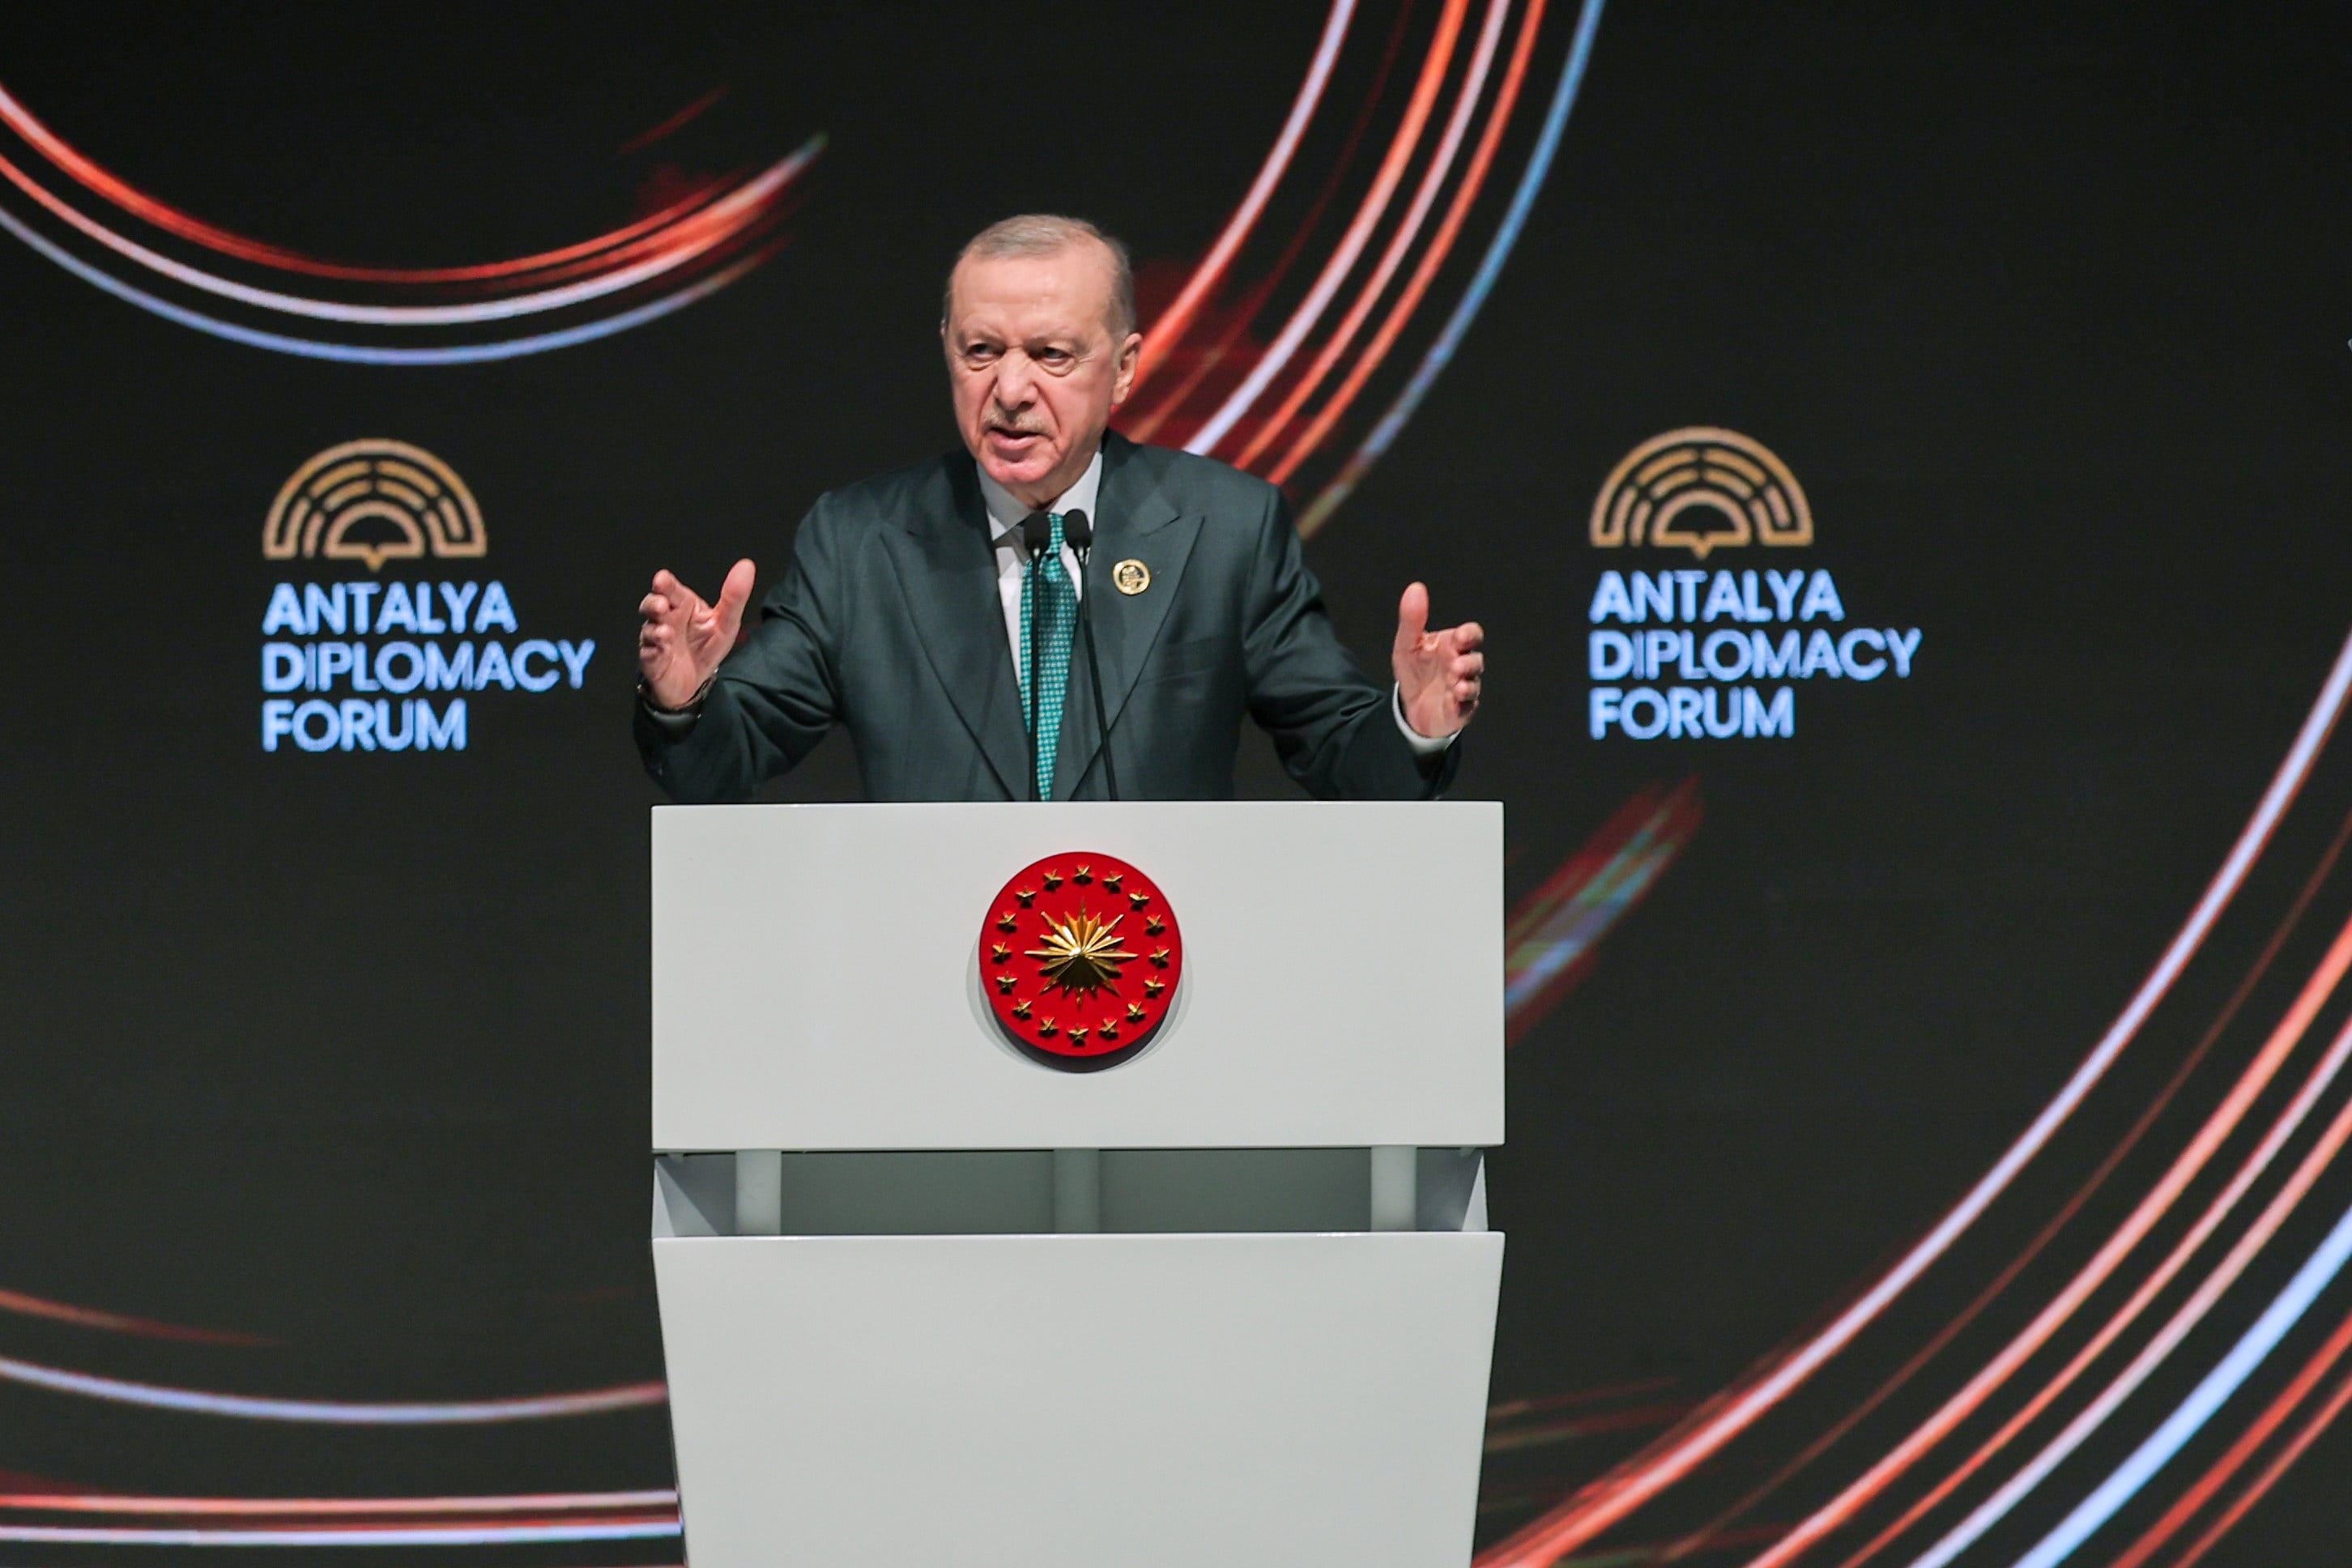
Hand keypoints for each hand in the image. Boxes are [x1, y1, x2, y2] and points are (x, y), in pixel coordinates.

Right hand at [637, 559, 755, 709]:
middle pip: (652, 605)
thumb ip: (734, 596)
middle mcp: (665, 619)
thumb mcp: (726, 623)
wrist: (695, 681)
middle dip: (654, 603)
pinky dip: (654, 652)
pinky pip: (649, 655)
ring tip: (666, 632)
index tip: (662, 579)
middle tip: (661, 604)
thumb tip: (746, 565)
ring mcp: (656, 640)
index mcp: (682, 606)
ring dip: (655, 630)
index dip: (666, 584)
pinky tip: (661, 651)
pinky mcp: (652, 661)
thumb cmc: (706, 646)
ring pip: (649, 630)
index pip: (672, 590)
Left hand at [1392, 582, 1483, 739]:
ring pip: (1473, 685)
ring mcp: (1463, 689)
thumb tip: (1415, 587)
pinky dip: (1461, 705)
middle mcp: (1462, 666)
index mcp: (1453, 646)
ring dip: (1467, 684)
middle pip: (1476, 660)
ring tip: (1456, 686)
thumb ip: (1412, 618)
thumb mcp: (1407, 644)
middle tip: (1455, 666)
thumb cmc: (1415, 670)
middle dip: (1469, 663)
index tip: (1460, 637)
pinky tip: (1453, 701)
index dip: (1470, 635)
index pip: (1472, 635)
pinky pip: (1466, 708)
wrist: (1410, 705)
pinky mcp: (1460, 711)